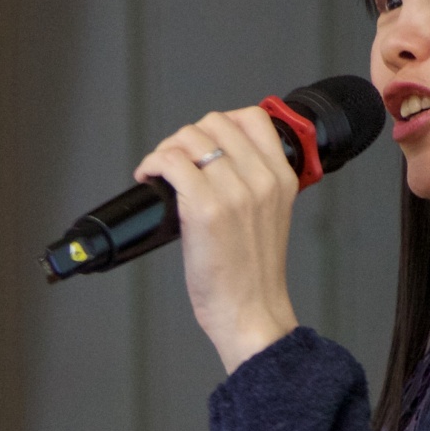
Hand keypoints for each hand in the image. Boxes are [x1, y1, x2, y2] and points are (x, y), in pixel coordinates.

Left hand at [134, 107, 299, 372]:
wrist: (251, 312)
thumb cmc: (254, 275)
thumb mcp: (270, 218)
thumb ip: (255, 186)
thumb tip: (215, 163)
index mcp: (281, 178)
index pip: (255, 118)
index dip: (222, 123)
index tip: (205, 141)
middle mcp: (261, 179)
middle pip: (215, 123)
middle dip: (187, 137)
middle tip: (175, 159)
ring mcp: (233, 192)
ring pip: (189, 138)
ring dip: (166, 149)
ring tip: (159, 170)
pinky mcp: (205, 208)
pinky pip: (170, 162)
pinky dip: (152, 164)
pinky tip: (148, 177)